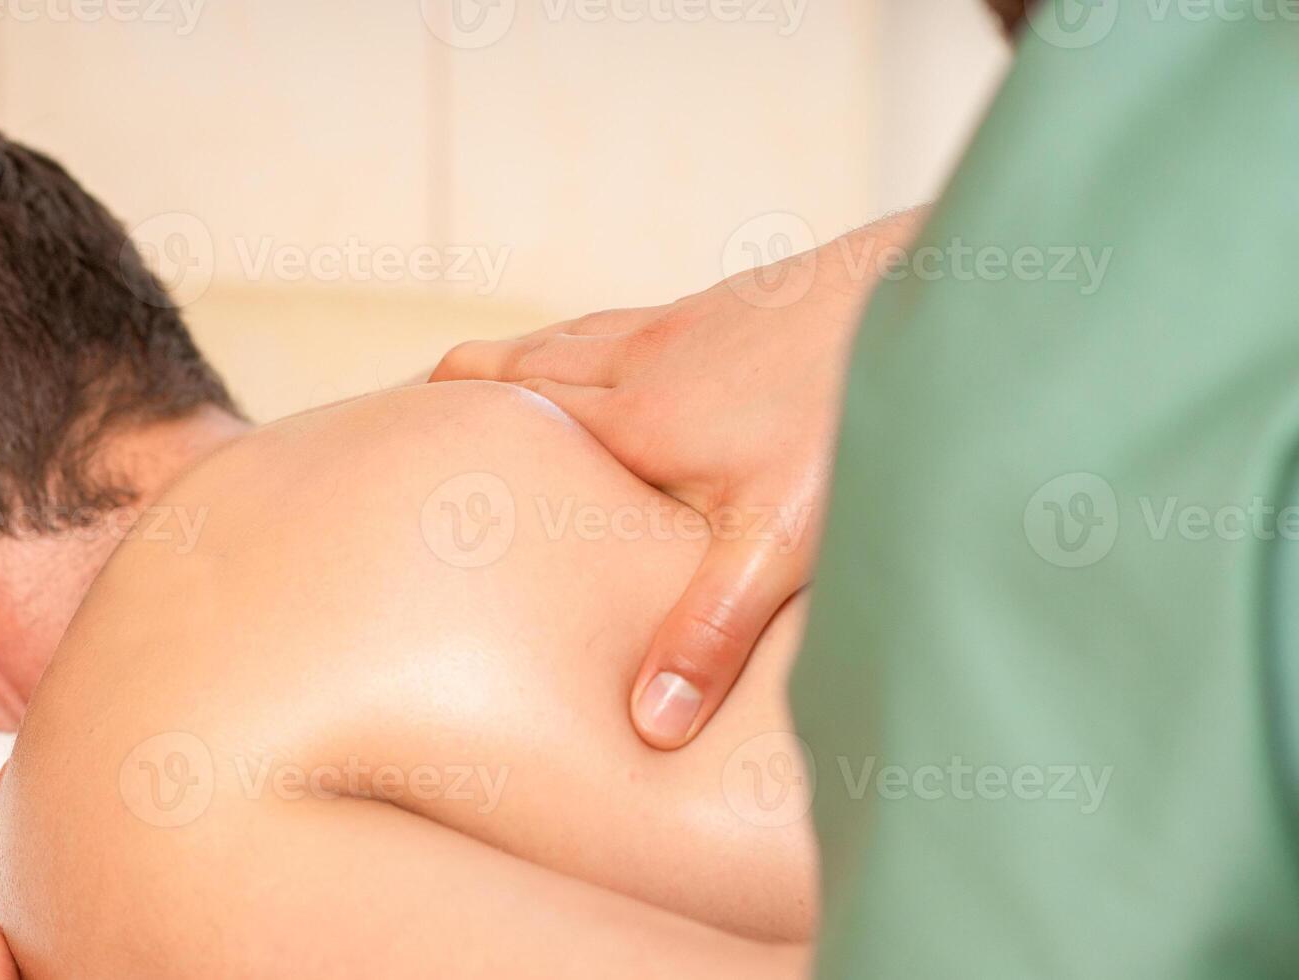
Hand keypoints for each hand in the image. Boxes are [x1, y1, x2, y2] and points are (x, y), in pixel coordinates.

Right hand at [432, 208, 925, 748]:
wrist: (933, 294)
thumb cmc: (855, 411)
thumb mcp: (780, 540)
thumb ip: (705, 631)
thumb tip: (646, 724)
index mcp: (626, 418)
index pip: (493, 418)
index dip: (427, 438)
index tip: (365, 462)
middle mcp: (634, 359)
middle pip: (507, 364)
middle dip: (449, 396)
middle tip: (398, 431)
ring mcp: (680, 324)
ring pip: (562, 337)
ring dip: (513, 368)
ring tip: (479, 404)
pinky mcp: (727, 306)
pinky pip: (625, 323)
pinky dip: (586, 348)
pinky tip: (615, 377)